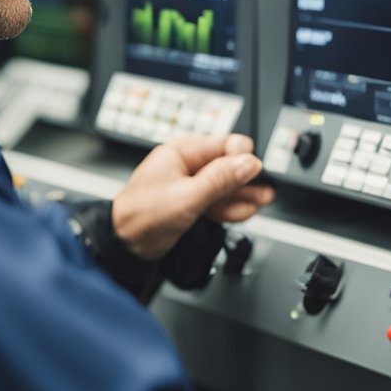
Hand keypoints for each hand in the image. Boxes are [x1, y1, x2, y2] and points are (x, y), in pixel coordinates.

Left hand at [112, 133, 273, 260]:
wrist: (124, 245)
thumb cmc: (141, 216)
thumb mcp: (187, 197)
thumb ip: (220, 179)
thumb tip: (248, 162)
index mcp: (182, 151)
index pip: (225, 145)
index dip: (242, 158)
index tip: (255, 174)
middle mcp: (188, 163)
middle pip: (229, 165)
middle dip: (246, 180)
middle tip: (265, 192)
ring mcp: (191, 183)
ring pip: (227, 185)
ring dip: (242, 195)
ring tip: (260, 202)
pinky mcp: (193, 201)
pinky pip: (219, 200)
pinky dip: (231, 207)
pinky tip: (245, 211)